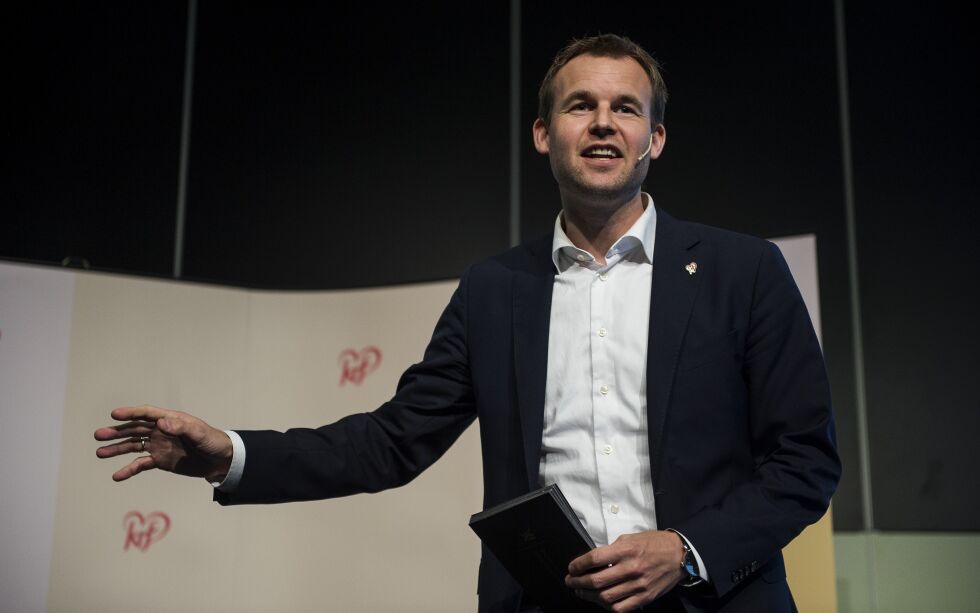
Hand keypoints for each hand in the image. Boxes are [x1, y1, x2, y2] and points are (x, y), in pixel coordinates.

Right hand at [94, 405, 232, 482]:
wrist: (220, 460)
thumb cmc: (212, 441)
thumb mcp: (199, 433)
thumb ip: (181, 428)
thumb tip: (161, 423)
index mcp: (170, 419)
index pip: (146, 414)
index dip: (131, 413)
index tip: (114, 414)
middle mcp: (160, 431)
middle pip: (134, 429)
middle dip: (117, 432)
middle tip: (98, 435)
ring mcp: (158, 445)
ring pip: (133, 446)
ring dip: (117, 449)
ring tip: (100, 452)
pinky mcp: (160, 460)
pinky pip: (141, 464)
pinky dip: (129, 469)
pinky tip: (116, 476)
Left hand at [565, 530, 685, 611]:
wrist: (680, 554)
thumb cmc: (654, 544)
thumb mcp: (630, 538)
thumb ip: (611, 550)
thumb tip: (592, 562)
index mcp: (626, 550)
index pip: (594, 559)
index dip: (578, 565)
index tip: (572, 568)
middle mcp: (632, 568)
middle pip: (597, 581)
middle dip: (578, 582)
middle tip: (570, 581)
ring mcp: (639, 585)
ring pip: (606, 597)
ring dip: (589, 596)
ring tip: (581, 592)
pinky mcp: (645, 597)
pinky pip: (621, 608)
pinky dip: (607, 606)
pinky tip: (600, 601)